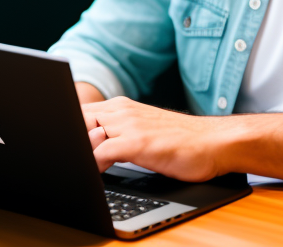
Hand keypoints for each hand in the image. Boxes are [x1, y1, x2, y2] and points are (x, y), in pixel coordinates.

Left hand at [82, 97, 223, 180]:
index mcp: (122, 107)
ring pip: (84, 134)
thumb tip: (89, 147)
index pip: (78, 113)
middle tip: (74, 161)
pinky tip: (98, 175)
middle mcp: (123, 110)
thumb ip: (116, 133)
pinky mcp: (139, 141)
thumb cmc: (181, 141)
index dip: (69, 132)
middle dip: (71, 141)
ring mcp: (130, 124)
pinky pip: (100, 152)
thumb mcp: (142, 131)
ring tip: (86, 169)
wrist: (214, 142)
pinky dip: (92, 165)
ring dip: (80, 153)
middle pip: (76, 121)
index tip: (69, 150)